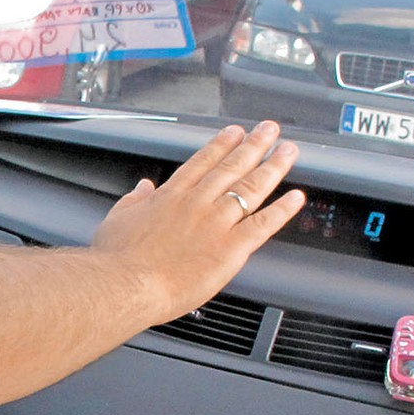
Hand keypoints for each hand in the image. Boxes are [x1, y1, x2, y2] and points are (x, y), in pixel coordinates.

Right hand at [91, 121, 303, 322]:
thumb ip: (135, 199)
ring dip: (274, 167)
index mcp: (171, 196)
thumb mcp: (118, 218)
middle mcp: (198, 203)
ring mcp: (216, 223)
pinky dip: (282, 210)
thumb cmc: (117, 260)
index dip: (222, 144)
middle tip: (270, 130)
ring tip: (288, 151)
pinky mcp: (230, 248)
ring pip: (251, 188)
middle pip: (232, 166)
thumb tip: (142, 186)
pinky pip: (263, 224)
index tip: (236, 132)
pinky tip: (296, 197)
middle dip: (254, 145)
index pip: (203, 162)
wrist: (124, 284)